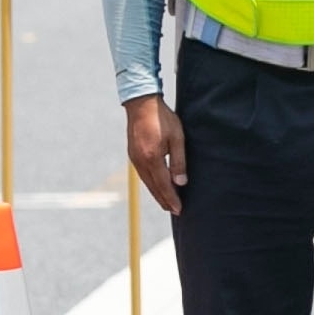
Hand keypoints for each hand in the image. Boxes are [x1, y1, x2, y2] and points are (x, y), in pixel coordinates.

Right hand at [124, 93, 185, 217]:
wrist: (141, 103)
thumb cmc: (162, 118)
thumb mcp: (177, 138)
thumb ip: (179, 161)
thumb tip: (181, 182)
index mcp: (153, 158)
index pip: (164, 185)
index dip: (172, 198)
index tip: (179, 209)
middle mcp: (141, 161)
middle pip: (154, 187)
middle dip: (164, 200)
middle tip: (173, 211)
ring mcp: (135, 158)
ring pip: (147, 182)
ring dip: (157, 194)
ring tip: (166, 202)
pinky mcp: (132, 154)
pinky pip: (142, 175)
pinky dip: (150, 184)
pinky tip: (156, 185)